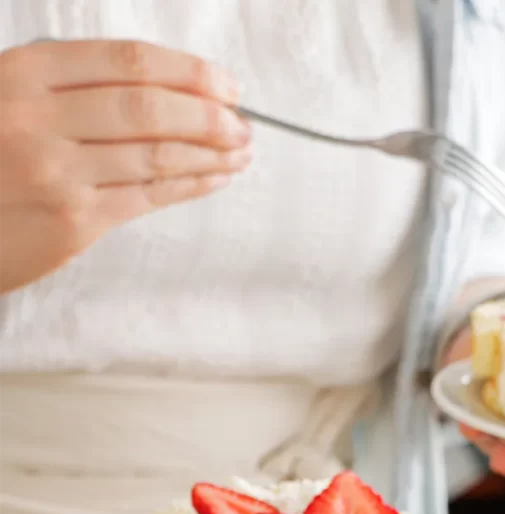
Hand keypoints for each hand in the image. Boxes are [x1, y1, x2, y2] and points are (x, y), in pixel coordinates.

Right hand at [0, 40, 251, 293]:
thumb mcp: (6, 96)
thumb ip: (65, 83)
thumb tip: (156, 84)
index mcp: (24, 73)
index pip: (127, 61)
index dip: (188, 72)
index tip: (226, 84)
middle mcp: (39, 118)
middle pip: (149, 107)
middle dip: (209, 115)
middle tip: (242, 124)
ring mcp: (57, 173)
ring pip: (155, 154)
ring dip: (210, 152)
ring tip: (241, 151)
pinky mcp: (73, 222)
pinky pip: (147, 197)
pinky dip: (190, 185)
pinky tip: (216, 177)